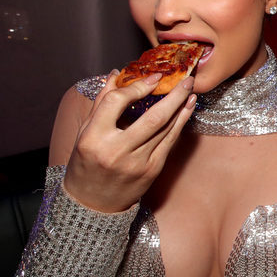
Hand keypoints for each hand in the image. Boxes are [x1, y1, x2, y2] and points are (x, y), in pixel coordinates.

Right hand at [63, 71, 195, 211]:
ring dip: (182, 107)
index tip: (154, 77)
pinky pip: (170, 142)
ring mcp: (137, 163)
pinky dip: (180, 123)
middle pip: (153, 117)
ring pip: (166, 129)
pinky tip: (187, 110)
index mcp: (93, 138)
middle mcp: (117, 151)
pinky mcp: (152, 171)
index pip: (117, 103)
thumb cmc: (87, 163)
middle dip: (174, 95)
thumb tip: (117, 74)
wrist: (93, 203)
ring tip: (190, 90)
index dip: (137, 86)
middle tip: (186, 79)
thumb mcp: (85, 132)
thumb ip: (101, 103)